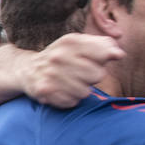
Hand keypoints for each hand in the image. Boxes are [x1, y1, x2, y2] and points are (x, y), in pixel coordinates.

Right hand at [0, 34, 121, 109]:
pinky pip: (71, 102)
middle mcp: (58, 56)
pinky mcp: (44, 91)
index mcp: (70, 41)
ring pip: (85, 92)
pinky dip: (68, 100)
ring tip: (67, 84)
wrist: (25, 70)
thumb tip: (119, 54)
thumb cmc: (60, 57)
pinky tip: (60, 92)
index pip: (105, 55)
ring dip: (80, 91)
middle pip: (97, 75)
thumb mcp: (79, 45)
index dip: (103, 60)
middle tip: (77, 74)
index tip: (94, 60)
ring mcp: (50, 74)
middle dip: (91, 77)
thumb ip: (103, 45)